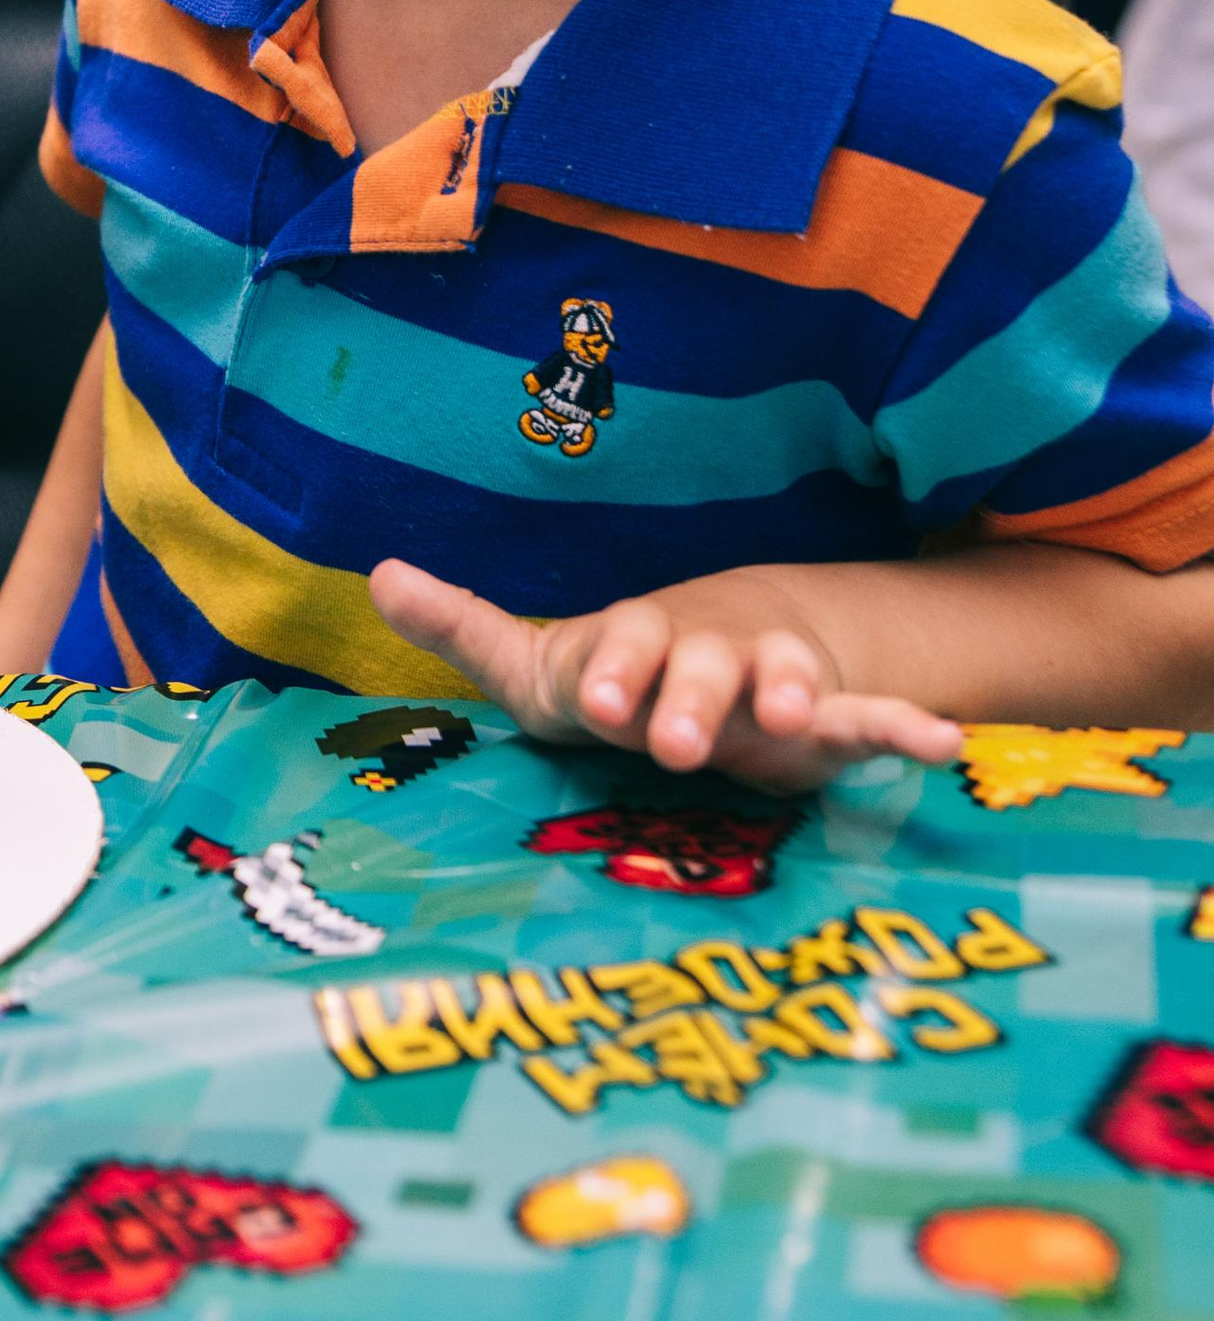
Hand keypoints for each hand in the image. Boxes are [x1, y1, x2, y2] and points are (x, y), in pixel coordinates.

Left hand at [371, 555, 962, 788]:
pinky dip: (906, 729)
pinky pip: (868, 721)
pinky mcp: (824, 727)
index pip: (619, 647)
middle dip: (689, 696)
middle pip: (702, 666)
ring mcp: (771, 685)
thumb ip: (464, 626)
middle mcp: (706, 656)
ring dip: (792, 693)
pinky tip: (945, 746)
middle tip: (674, 738)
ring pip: (788, 680)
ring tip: (796, 715)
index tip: (596, 696)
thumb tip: (374, 573)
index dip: (610, 667)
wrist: (721, 666)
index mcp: (635, 642)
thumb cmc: (619, 676)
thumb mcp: (537, 661)